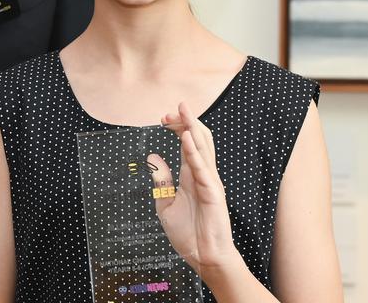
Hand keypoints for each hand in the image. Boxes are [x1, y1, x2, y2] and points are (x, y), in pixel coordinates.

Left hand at [147, 102, 240, 274]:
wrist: (203, 257)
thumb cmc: (188, 234)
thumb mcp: (165, 205)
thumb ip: (161, 183)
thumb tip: (154, 162)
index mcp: (190, 176)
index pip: (186, 144)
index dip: (177, 128)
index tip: (163, 118)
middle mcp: (202, 175)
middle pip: (197, 139)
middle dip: (185, 121)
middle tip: (172, 109)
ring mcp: (209, 182)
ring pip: (203, 148)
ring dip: (192, 128)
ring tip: (184, 111)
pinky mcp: (213, 193)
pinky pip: (203, 168)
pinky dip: (194, 152)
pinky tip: (186, 139)